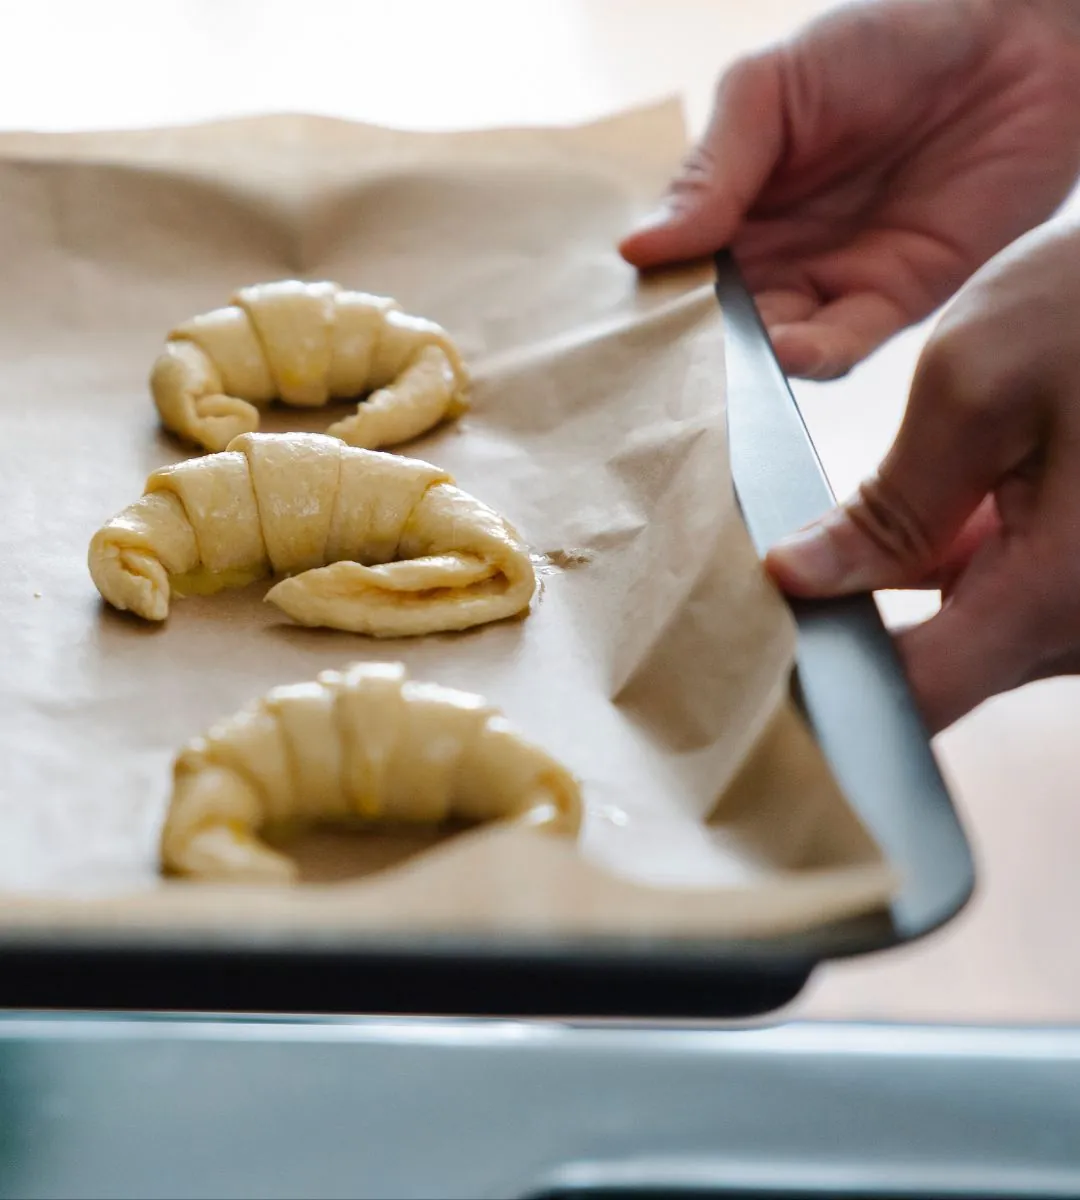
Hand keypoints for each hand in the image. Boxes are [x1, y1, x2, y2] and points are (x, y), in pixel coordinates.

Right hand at [620, 0, 1079, 378]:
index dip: (654, 295)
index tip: (624, 322)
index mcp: (733, 201)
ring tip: (723, 362)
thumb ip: (711, 172)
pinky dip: (810, 357)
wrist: (1015, 40)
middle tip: (665, 364)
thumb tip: (639, 249)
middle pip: (717, 318)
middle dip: (694, 344)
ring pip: (771, 344)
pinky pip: (842, 345)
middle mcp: (776, 250)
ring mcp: (831, 280)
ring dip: (746, 360)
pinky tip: (783, 352)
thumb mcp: (768, 89)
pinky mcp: (893, 301)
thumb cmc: (884, 38)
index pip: (678, 266)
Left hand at [765, 221, 1079, 730]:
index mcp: (1063, 591)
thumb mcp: (977, 384)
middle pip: (944, 669)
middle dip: (867, 623)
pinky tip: (953, 506)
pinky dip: (967, 563)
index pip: (921, 695)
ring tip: (878, 521)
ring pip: (975, 634)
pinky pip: (1012, 599)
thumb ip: (886, 505)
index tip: (766, 653)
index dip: (834, 682)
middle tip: (800, 566)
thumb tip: (798, 579)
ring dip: (920, 587)